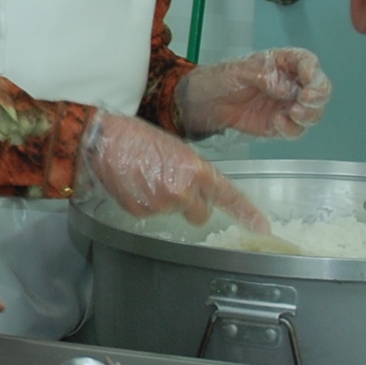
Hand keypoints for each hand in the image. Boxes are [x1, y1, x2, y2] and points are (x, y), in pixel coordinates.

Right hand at [72, 110, 270, 231]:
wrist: (104, 141)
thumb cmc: (138, 137)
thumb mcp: (177, 148)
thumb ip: (193, 171)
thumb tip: (197, 187)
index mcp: (196, 170)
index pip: (228, 196)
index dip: (247, 213)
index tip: (261, 227)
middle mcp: (183, 191)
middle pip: (201, 214)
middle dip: (193, 205)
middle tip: (175, 186)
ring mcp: (162, 204)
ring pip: (174, 212)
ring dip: (165, 200)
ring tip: (147, 177)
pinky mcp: (141, 213)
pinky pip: (152, 214)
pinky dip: (146, 203)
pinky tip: (136, 184)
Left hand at [175, 48, 330, 139]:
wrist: (210, 101)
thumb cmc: (226, 78)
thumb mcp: (242, 70)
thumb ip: (265, 76)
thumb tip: (285, 87)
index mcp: (286, 63)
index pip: (309, 63)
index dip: (313, 72)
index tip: (309, 79)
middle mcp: (293, 84)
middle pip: (320, 89)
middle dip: (318, 96)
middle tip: (306, 100)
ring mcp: (289, 105)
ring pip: (314, 112)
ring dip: (309, 114)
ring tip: (293, 113)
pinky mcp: (282, 124)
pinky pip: (296, 130)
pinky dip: (291, 128)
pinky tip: (278, 122)